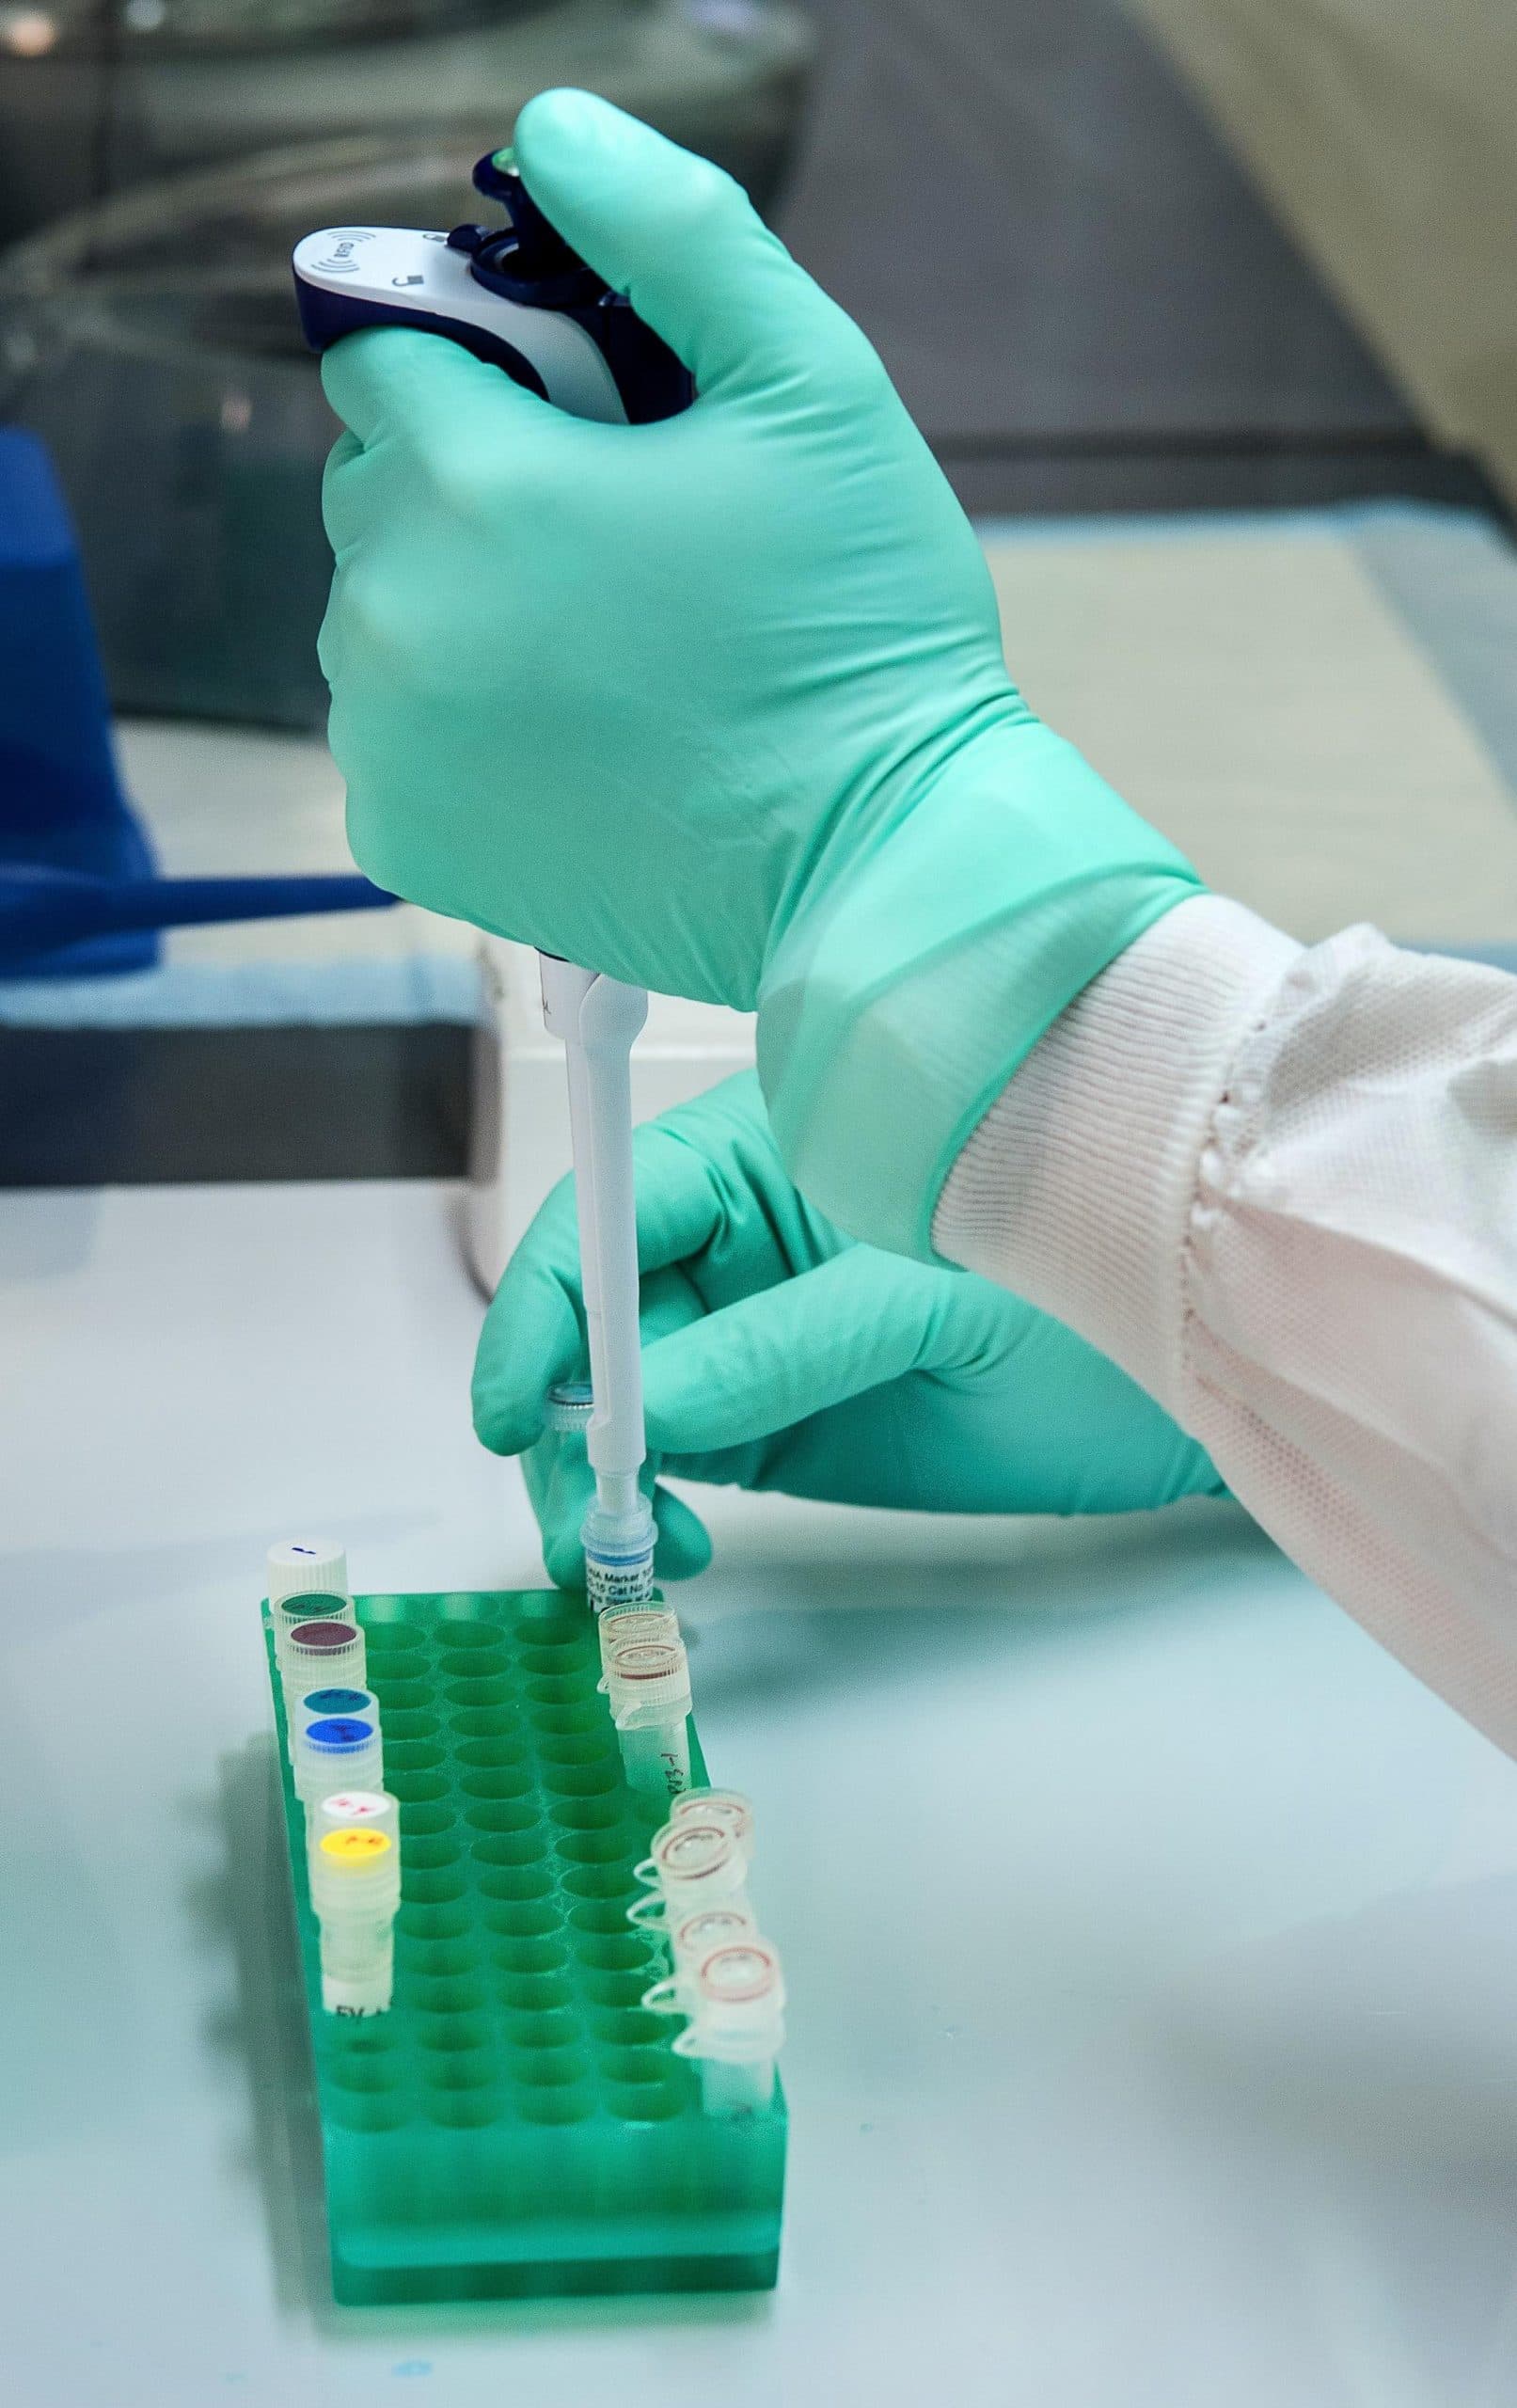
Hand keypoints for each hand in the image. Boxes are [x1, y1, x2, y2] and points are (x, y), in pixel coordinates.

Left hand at [319, 91, 1197, 1260]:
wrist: (876, 867)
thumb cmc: (860, 631)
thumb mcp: (814, 387)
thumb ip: (675, 233)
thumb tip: (550, 131)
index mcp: (477, 480)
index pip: (385, 355)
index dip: (483, 371)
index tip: (582, 425)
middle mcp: (394, 609)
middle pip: (374, 487)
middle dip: (470, 488)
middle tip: (618, 549)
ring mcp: (386, 736)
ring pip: (378, 610)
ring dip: (460, 608)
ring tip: (607, 657)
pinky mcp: (401, 834)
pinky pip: (388, 730)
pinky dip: (456, 724)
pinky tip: (572, 741)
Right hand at [472, 1074, 1222, 1585]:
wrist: (1185, 1370)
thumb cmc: (1082, 1274)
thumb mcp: (930, 1298)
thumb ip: (785, 1347)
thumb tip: (640, 1410)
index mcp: (760, 1158)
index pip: (610, 1217)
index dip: (543, 1306)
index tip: (515, 1406)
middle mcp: (734, 1246)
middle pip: (590, 1322)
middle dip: (560, 1421)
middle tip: (579, 1516)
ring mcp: (748, 1340)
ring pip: (616, 1407)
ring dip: (591, 1485)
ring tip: (627, 1552)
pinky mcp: (773, 1427)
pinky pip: (671, 1465)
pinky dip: (643, 1513)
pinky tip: (669, 1552)